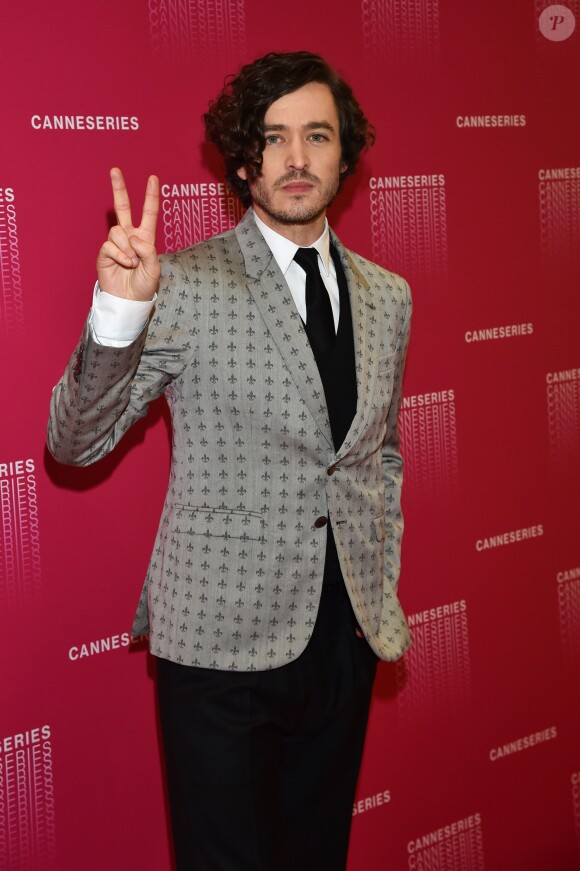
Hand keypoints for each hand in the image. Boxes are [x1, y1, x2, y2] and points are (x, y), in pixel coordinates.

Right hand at [96, 168, 159, 300]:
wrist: (129, 300)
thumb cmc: (144, 285)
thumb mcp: (154, 268)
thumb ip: (148, 251)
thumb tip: (133, 237)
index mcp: (145, 237)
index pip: (148, 213)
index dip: (151, 196)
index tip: (153, 178)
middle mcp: (129, 236)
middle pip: (123, 208)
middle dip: (119, 188)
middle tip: (115, 170)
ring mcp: (116, 243)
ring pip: (117, 231)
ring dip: (127, 248)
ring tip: (132, 263)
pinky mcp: (104, 253)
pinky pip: (110, 245)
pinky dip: (119, 255)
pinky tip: (124, 265)